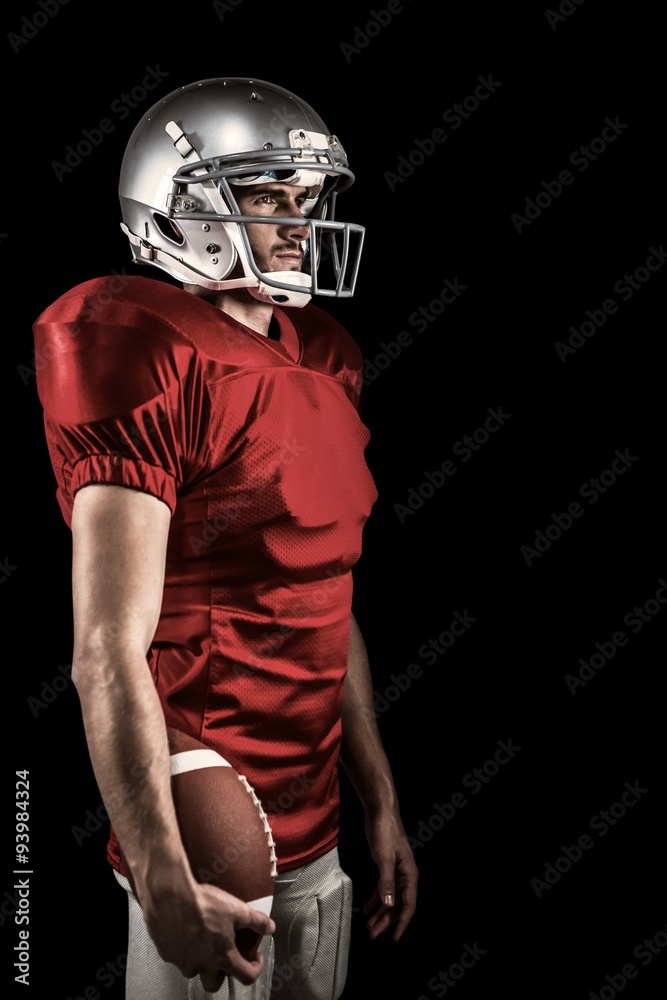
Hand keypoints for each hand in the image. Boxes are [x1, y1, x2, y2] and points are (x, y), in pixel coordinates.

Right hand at [143, 879, 275, 992]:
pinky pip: (177, 957)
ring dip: (201, 962)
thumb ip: (256, 921)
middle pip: (214, 984)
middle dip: (223, 974)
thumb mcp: (238, 909)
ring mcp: (183, 960)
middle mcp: (202, 964)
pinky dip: (183, 950)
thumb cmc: (201, 903)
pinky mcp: (167, 952)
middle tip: (226, 958)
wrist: (170, 896)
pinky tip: (186, 933)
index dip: (256, 968)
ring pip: (193, 971)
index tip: (255, 958)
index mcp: (222, 956)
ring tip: (204, 943)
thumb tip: (269, 927)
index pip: (246, 976)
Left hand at [362, 810, 417, 941]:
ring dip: (380, 913)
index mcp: (409, 875)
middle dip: (386, 921)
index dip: (402, 922)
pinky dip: (375, 900)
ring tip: (369, 927)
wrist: (380, 813)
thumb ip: (386, 882)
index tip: (395, 937)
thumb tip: (388, 905)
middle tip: (373, 935)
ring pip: (389, 898)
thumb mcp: (384, 858)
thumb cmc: (385, 833)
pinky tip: (367, 909)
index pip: (409, 904)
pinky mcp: (386, 867)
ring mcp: (396, 872)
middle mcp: (405, 876)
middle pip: (397, 905)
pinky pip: (382, 889)